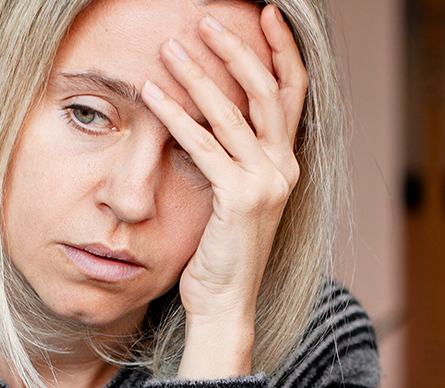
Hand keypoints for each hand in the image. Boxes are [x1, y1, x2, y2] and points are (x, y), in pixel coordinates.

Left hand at [139, 6, 308, 378]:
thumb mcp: (232, 195)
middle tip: (206, 20)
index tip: (267, 15)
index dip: (283, 51)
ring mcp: (265, 183)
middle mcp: (283, 168)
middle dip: (238, 50)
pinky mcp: (239, 199)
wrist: (226, 303)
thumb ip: (229, 156)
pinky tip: (152, 94)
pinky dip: (176, 115)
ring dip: (199, 75)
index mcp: (285, 164)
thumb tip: (205, 115)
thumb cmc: (221, 252)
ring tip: (170, 48)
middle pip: (267, 92)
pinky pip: (204, 145)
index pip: (292, 94)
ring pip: (233, 113)